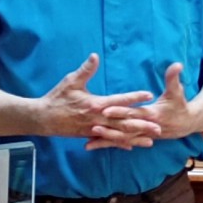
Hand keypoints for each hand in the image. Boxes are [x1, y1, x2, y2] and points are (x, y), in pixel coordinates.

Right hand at [39, 53, 160, 146]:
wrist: (44, 118)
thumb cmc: (57, 97)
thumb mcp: (71, 81)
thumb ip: (85, 70)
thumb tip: (95, 56)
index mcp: (95, 103)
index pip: (119, 100)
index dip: (134, 97)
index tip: (149, 95)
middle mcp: (98, 118)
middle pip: (124, 121)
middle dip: (142, 123)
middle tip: (159, 125)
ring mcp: (95, 129)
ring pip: (119, 134)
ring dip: (136, 136)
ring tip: (152, 139)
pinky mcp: (90, 135)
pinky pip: (109, 140)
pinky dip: (121, 143)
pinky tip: (132, 146)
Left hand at [86, 62, 192, 149]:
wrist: (186, 124)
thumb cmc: (179, 105)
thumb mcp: (177, 91)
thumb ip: (173, 78)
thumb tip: (177, 64)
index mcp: (152, 114)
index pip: (133, 112)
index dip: (120, 111)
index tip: (106, 109)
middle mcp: (145, 127)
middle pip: (124, 128)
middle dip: (109, 128)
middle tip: (92, 126)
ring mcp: (141, 135)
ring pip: (121, 139)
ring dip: (106, 140)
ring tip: (89, 140)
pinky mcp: (137, 138)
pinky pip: (120, 143)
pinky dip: (108, 144)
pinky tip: (92, 145)